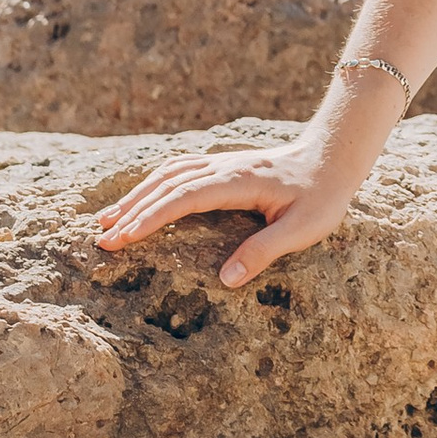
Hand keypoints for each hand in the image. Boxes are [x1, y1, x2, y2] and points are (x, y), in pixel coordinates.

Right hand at [91, 127, 373, 287]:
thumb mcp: (302, 229)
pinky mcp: (223, 166)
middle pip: (167, 185)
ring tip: (107, 219)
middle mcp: (223, 167)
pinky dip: (153, 184)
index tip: (123, 237)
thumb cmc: (322, 196)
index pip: (183, 198)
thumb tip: (225, 281)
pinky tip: (141, 197)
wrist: (334, 156)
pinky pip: (179, 170)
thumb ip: (264, 251)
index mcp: (237, 182)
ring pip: (168, 174)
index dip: (150, 218)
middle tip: (101, 238)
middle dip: (132, 211)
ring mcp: (221, 163)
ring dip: (137, 195)